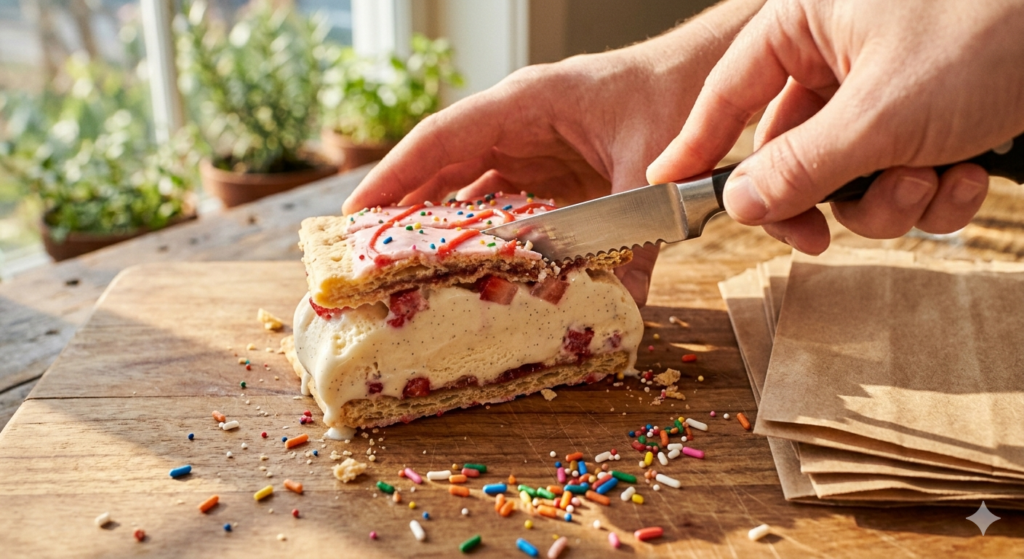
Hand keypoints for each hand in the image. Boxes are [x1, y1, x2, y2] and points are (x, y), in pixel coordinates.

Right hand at [344, 0, 764, 305]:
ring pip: (467, 185)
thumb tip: (623, 310)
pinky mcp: (547, 166)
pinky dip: (484, 230)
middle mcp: (516, 124)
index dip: (394, 177)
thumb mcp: (651, 172)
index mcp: (526, 105)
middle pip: (442, 166)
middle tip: (366, 254)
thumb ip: (635, 241)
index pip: (441, 140)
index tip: (356, 215)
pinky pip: (502, 198)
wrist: (703, 77)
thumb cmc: (671, 98)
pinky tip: (473, 265)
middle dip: (403, 208)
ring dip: (439, 223)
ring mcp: (529, 144)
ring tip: (406, 268)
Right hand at [647, 0, 1023, 253]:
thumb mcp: (882, 111)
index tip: (668, 187)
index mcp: (808, 22)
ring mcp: (886, 85)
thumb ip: (799, 165)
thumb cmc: (993, 28)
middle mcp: (841, 52)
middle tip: (832, 228)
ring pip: (849, 176)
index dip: (697, 144)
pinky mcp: (929, 114)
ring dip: (890, 200)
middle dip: (832, 194)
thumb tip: (738, 203)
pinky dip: (932, 191)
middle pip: (792, 151)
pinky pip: (899, 174)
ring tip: (934, 177)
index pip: (729, 90)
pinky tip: (969, 173)